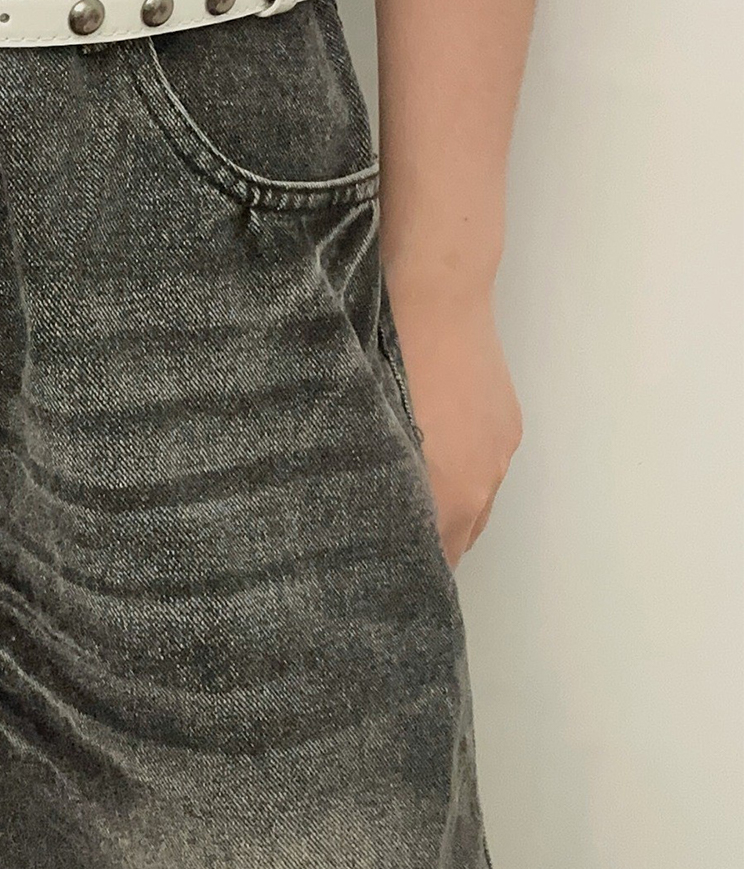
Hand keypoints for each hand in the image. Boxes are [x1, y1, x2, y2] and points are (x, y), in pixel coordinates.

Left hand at [388, 276, 522, 568]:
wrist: (437, 293)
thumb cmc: (387, 355)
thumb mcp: (370, 425)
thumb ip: (374, 480)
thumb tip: (361, 511)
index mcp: (449, 492)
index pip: (434, 559)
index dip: (404, 570)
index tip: (374, 574)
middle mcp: (483, 482)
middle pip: (457, 539)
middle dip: (423, 547)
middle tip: (377, 545)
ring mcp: (500, 451)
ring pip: (474, 504)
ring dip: (444, 511)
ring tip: (400, 503)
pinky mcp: (507, 424)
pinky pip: (485, 469)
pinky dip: (460, 476)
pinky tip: (429, 458)